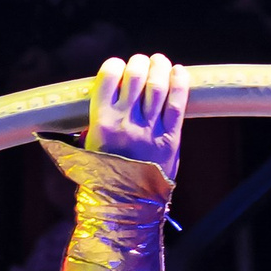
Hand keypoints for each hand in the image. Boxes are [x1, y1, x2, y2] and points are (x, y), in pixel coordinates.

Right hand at [87, 52, 188, 182]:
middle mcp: (125, 124)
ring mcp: (149, 132)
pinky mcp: (170, 140)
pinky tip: (178, 72)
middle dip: (140, 62)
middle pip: (135, 75)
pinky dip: (180, 83)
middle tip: (143, 62)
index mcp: (101, 122)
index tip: (119, 68)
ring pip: (157, 85)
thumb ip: (98, 120)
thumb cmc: (103, 177)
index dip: (115, 65)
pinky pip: (177, 104)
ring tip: (159, 62)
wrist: (124, 208)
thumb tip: (106, 96)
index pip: (108, 76)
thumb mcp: (90, 146)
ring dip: (159, 66)